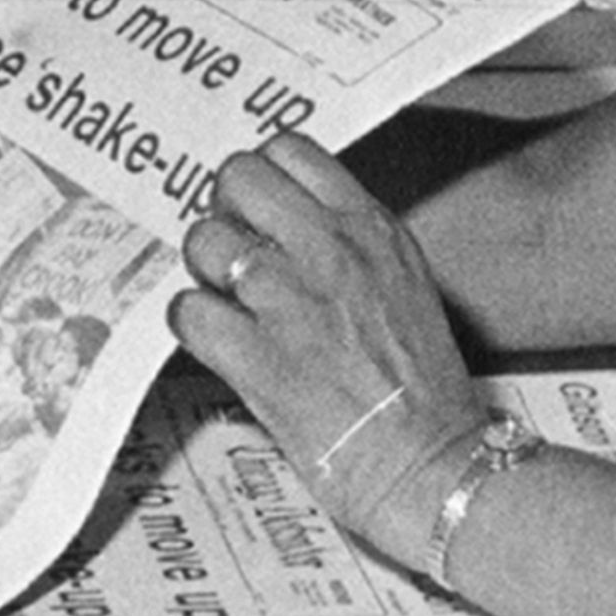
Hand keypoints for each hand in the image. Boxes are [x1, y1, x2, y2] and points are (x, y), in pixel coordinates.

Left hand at [170, 137, 485, 564]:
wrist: (429, 464)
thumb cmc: (423, 389)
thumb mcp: (405, 284)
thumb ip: (350, 243)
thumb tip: (286, 226)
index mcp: (370, 227)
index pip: (289, 150)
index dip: (260, 177)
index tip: (255, 206)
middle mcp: (329, 249)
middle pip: (236, 178)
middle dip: (224, 211)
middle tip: (230, 249)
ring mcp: (288, 300)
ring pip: (204, 240)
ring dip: (204, 270)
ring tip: (223, 301)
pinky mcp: (256, 357)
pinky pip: (187, 311)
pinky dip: (191, 326)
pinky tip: (216, 343)